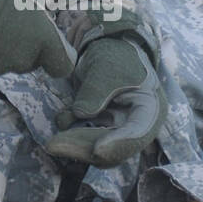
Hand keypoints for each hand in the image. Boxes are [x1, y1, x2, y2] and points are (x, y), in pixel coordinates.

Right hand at [0, 0, 75, 81]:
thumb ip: (30, 14)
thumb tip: (28, 14)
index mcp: (42, 38)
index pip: (62, 66)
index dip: (54, 56)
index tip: (44, 46)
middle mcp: (24, 60)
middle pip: (27, 62)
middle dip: (19, 48)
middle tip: (2, 25)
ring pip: (0, 63)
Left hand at [45, 34, 165, 167]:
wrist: (108, 50)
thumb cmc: (115, 56)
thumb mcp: (107, 68)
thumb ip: (96, 91)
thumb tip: (80, 114)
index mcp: (149, 110)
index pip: (136, 133)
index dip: (118, 144)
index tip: (98, 150)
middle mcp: (136, 127)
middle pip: (113, 147)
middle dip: (85, 148)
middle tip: (55, 146)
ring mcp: (117, 129)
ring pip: (97, 147)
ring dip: (74, 146)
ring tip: (53, 143)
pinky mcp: (99, 128)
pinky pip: (85, 139)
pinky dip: (71, 134)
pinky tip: (62, 119)